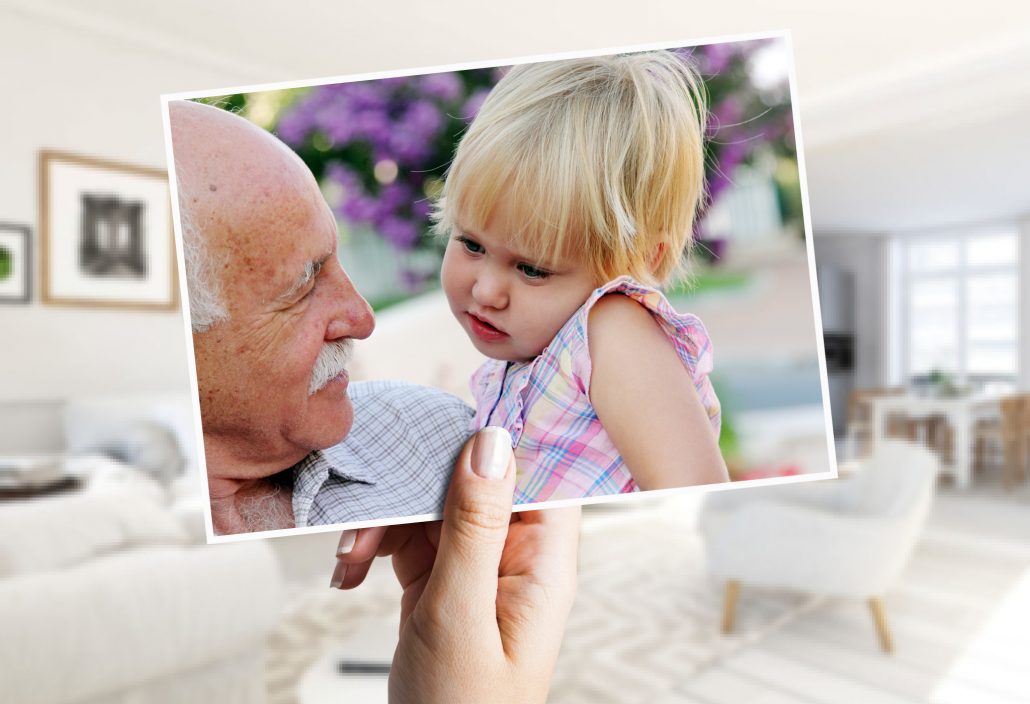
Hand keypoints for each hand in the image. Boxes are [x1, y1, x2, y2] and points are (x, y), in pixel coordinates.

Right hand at [331, 427, 580, 703]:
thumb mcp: (461, 614)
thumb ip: (474, 526)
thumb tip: (491, 441)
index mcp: (544, 562)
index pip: (538, 473)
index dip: (498, 441)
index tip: (446, 426)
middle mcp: (515, 557)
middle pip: (473, 483)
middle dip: (416, 490)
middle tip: (373, 509)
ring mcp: (477, 568)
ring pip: (434, 508)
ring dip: (385, 523)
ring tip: (352, 558)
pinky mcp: (442, 581)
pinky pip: (410, 539)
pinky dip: (376, 547)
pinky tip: (352, 569)